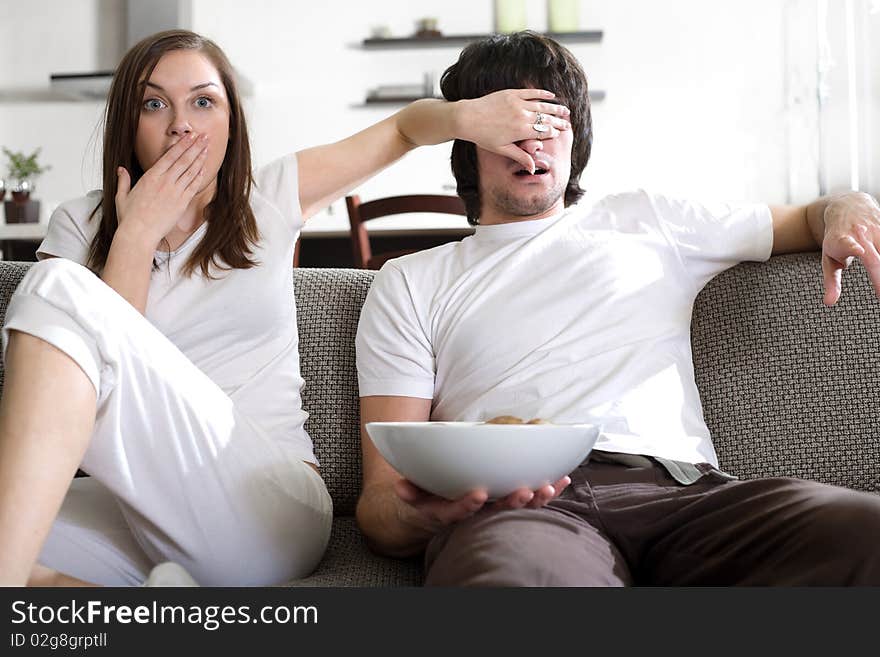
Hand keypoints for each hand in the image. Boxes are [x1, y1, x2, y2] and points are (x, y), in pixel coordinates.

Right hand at [115, 132, 208, 245]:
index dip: (181, 145)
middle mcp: (164, 181)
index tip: (189, 136)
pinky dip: (199, 176)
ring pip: (190, 170)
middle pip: (183, 159)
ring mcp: (174, 192)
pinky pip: (193, 186)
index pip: (169, 156)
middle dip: (195, 146)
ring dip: (200, 158)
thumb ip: (124, 181)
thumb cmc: (130, 218)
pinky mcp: (181, 203)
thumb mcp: (122, 196)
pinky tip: (204, 168)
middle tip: (204, 136)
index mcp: (151, 177)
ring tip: (207, 147)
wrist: (139, 233)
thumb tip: (121, 170)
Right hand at [393, 475, 571, 533]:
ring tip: (548, 486)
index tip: (479, 494)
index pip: (460, 511)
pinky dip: (546, 491)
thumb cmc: (426, 498)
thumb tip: (400, 487)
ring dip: (535, 499)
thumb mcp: (413, 496)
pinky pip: (529, 500)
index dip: (469, 505)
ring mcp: (494, 509)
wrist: (434, 512)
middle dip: (513, 503)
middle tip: (525, 491)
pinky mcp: (507, 502)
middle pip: (496, 512)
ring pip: (517, 509)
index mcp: (452, 511)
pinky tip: (562, 479)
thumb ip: (409, 491)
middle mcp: (476, 514)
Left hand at [454, 89, 570, 172]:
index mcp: (521, 131)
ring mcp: (517, 103)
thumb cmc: (483, 136)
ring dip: (555, 107)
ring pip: (542, 105)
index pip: (544, 131)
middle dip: (559, 121)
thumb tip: (533, 169)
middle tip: (568, 123)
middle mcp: (522, 116)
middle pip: (546, 118)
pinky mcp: (511, 93)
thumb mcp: (502, 149)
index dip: (554, 132)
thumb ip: (520, 156)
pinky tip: (551, 95)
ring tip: (565, 110)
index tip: (560, 133)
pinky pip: (531, 93)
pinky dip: (543, 93)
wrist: (467, 118)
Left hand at [821, 191, 879, 304]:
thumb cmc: (836, 238)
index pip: (848, 244)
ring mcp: (878, 230)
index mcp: (841, 240)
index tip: (860, 250)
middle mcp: (861, 234)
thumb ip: (831, 281)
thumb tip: (829, 303)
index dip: (853, 247)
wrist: (848, 207)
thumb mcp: (828, 258)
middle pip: (876, 259)